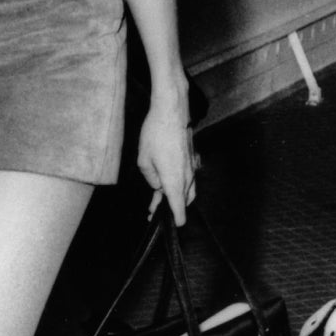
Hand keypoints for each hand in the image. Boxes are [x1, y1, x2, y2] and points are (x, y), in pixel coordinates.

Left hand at [137, 93, 197, 226]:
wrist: (172, 110)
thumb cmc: (156, 134)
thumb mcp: (144, 159)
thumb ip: (150, 178)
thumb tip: (157, 184)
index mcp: (174, 181)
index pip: (179, 210)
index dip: (175, 220)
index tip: (167, 225)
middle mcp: (187, 177)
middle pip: (184, 202)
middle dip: (171, 207)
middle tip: (153, 209)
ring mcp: (192, 167)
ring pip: (187, 189)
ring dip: (174, 194)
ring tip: (157, 194)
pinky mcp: (192, 158)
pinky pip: (187, 177)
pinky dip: (178, 182)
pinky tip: (165, 176)